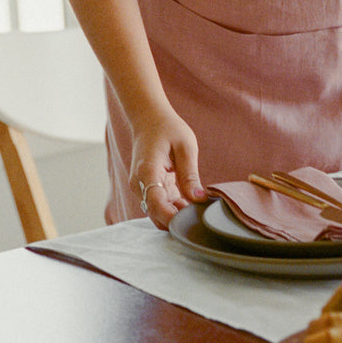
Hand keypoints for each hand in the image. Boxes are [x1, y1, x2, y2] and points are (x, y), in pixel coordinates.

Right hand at [129, 112, 205, 229]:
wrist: (149, 119)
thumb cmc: (168, 128)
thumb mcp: (185, 147)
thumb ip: (190, 175)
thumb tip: (199, 199)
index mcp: (147, 171)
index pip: (156, 204)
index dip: (172, 218)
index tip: (191, 223)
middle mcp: (139, 183)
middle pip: (156, 213)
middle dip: (177, 220)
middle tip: (202, 217)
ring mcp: (140, 187)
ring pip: (157, 212)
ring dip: (176, 215)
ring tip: (199, 210)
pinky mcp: (146, 188)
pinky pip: (159, 204)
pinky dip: (173, 208)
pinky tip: (191, 204)